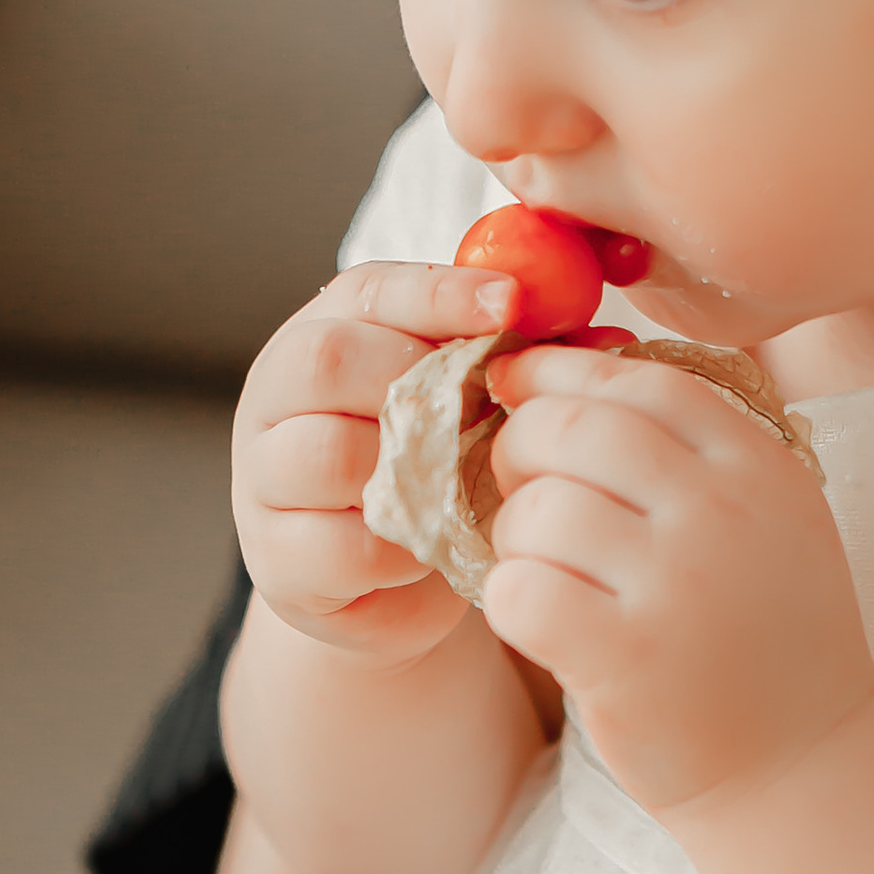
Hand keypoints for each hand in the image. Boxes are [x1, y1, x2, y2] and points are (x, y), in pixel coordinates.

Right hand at [231, 260, 515, 664]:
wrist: (382, 583)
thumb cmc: (434, 470)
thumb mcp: (470, 403)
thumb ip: (518, 362)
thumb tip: (610, 339)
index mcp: (325, 332)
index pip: (370, 290)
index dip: (443, 293)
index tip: (512, 304)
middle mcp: (278, 395)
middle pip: (329, 361)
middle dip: (417, 381)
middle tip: (484, 413)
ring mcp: (263, 477)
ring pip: (330, 454)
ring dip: (415, 472)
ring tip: (462, 485)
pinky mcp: (275, 558)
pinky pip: (342, 546)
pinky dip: (401, 550)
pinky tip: (433, 548)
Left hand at [486, 343, 873, 815]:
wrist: (805, 765)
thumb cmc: (760, 633)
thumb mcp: (762, 518)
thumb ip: (687, 447)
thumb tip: (559, 371)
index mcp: (758, 464)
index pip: (638, 382)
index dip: (560, 375)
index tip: (518, 390)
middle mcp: (723, 512)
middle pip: (570, 429)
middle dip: (518, 450)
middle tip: (519, 491)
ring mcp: (678, 585)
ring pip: (536, 511)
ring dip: (515, 538)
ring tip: (546, 572)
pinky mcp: (628, 659)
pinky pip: (520, 590)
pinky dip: (509, 600)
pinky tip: (540, 620)